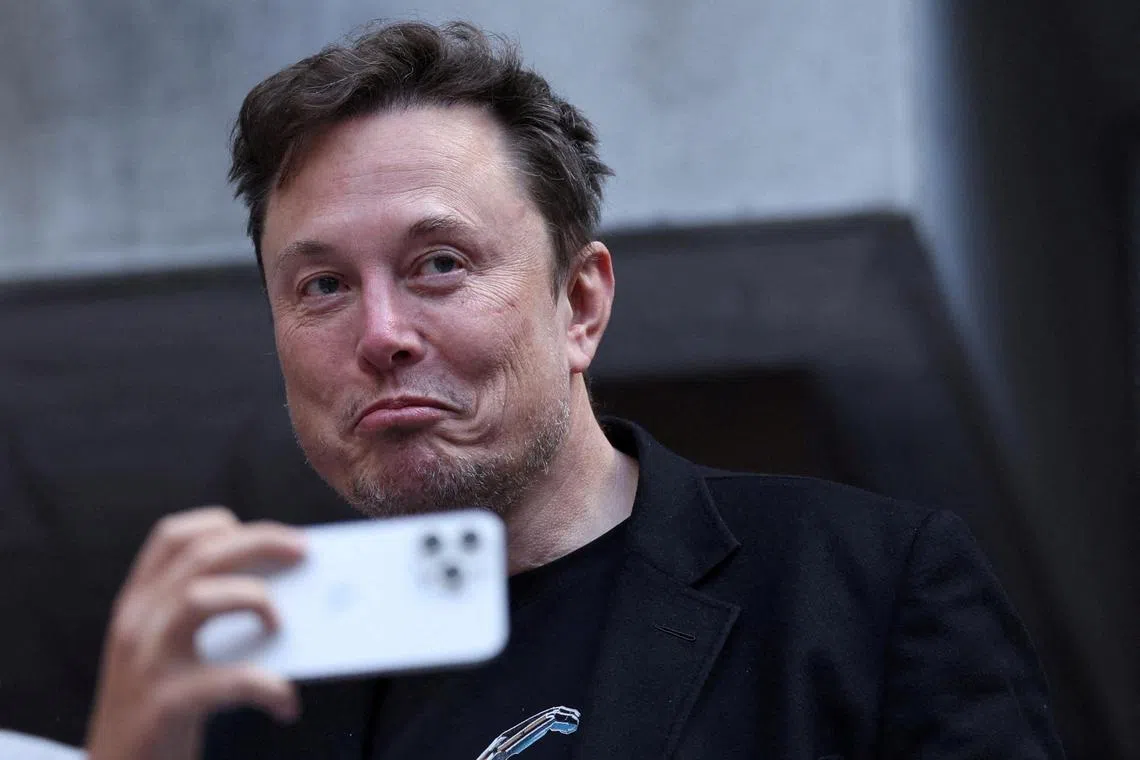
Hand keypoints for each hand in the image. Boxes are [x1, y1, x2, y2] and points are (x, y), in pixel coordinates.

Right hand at [84, 507, 306, 759]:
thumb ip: (206, 619)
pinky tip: (286, 704)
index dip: (220, 525)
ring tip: (282, 626)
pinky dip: (267, 686)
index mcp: (137, 605)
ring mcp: (145, 662)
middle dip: (259, 542)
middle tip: (303, 551)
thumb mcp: (168, 654)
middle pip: (200, 556)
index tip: (267, 534)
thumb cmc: (162, 711)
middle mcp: (135, 623)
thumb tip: (288, 592)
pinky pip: (227, 680)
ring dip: (254, 599)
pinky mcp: (163, 705)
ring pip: (199, 597)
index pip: (171, 537)